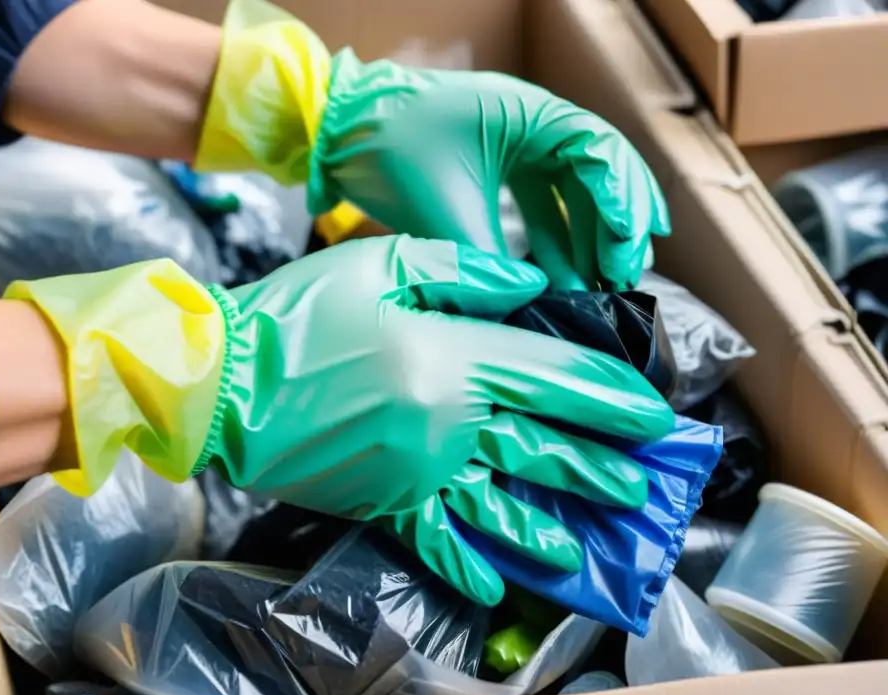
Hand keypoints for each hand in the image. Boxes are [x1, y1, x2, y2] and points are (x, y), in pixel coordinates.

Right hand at [8, 237, 672, 605]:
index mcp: (456, 359)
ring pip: (502, 508)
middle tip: (644, 486)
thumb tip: (535, 290)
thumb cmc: (301, 313)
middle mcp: (451, 426)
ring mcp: (418, 474)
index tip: (652, 409)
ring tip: (588, 547)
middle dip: (602, 467)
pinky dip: (465, 566)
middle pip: (545, 448)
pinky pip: (434, 542)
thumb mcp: (384, 263)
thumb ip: (467, 274)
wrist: (222, 380)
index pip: (557, 378)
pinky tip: (495, 586)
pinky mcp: (380, 505)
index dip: (612, 393)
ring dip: (550, 529)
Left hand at [309, 54, 670, 290]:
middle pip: (600, 174)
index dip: (622, 199)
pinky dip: (554, 245)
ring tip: (600, 291)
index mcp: (530, 113)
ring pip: (575, 196)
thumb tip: (523, 311)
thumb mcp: (443, 209)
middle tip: (625, 277)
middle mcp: (535, 126)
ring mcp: (520, 147)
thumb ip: (488, 260)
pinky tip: (561, 284)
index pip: (600, 151)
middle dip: (617, 227)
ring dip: (589, 242)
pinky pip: (542, 209)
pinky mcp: (501, 172)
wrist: (338, 134)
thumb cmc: (388, 147)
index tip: (626, 248)